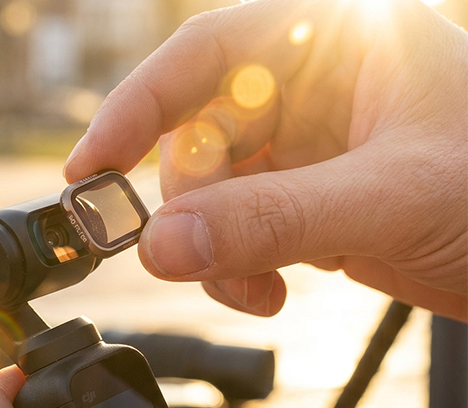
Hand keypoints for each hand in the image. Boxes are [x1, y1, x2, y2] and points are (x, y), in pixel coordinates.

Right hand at [63, 0, 467, 320]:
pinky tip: (271, 292)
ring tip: (253, 291)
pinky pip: (237, 226)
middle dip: (191, 205)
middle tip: (188, 258)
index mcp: (335, 38)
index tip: (92, 168)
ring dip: (212, 247)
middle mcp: (311, 84)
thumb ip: (274, 220)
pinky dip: (236, 266)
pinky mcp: (305, 198)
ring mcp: (306, 145)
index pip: (207, 52)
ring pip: (211, 190)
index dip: (138, 104)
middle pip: (198, 133)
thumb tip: (162, 247)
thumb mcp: (393, 198)